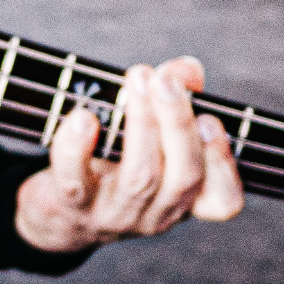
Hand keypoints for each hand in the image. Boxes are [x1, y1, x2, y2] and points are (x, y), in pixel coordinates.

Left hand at [14, 58, 242, 251]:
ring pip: (140, 177)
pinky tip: (84, 117)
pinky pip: (76, 181)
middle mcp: (157, 213)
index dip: (223, 162)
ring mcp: (116, 214)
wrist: (60, 211)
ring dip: (141, 123)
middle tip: (165, 80)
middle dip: (178, 124)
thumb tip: (187, 69)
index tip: (210, 119)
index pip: (224, 200)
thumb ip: (173, 96)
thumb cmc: (115, 158)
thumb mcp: (149, 132)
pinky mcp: (75, 207)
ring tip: (136, 82)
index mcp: (184, 198)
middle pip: (184, 177)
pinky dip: (78, 147)